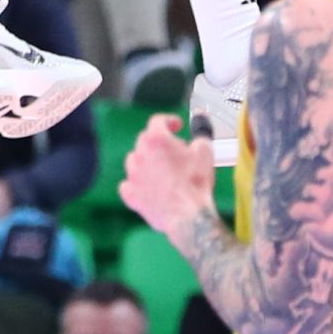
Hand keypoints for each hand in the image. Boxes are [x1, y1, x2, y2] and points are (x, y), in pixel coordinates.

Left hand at [118, 113, 217, 235]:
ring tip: (162, 169)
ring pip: (134, 160)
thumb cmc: (196, 182)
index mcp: (155, 140)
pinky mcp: (131, 195)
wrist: (189, 216)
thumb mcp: (205, 152)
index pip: (158, 122)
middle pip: (145, 140)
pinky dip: (136, 183)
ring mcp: (132, 176)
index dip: (169, 121)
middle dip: (159, 143)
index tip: (177, 126)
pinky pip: (128, 184)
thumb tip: (200, 117)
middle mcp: (139, 155)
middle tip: (176, 151)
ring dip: (146, 161)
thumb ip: (201, 132)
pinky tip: (147, 186)